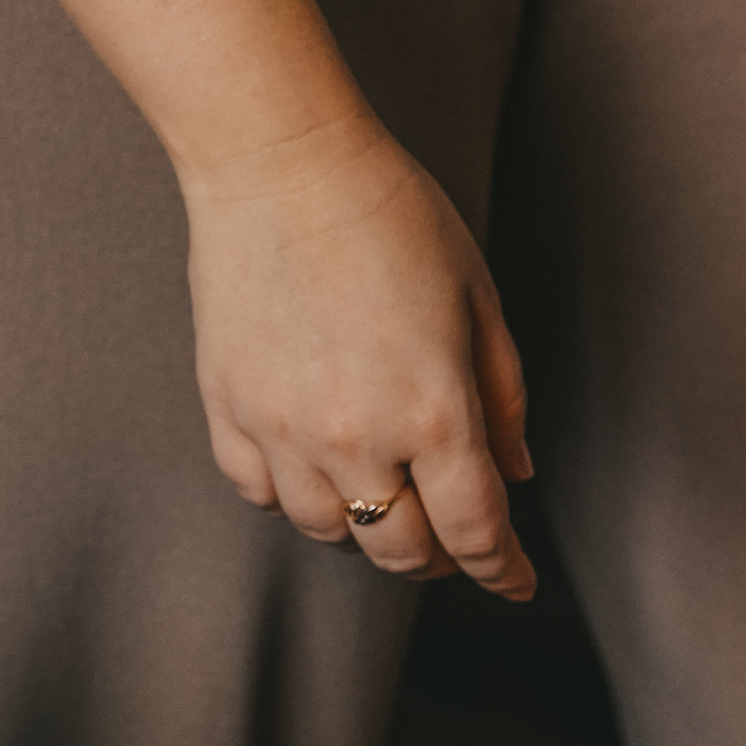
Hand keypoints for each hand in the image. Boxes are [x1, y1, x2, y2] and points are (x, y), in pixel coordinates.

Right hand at [183, 117, 535, 599]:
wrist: (281, 162)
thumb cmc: (395, 217)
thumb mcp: (480, 301)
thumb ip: (503, 397)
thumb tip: (517, 473)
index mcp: (434, 413)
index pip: (476, 531)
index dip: (504, 570)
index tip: (518, 584)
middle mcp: (356, 439)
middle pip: (402, 549)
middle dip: (442, 557)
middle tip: (459, 537)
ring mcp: (282, 431)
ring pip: (330, 533)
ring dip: (371, 531)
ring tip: (394, 498)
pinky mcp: (226, 411)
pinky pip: (263, 494)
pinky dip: (301, 499)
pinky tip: (326, 470)